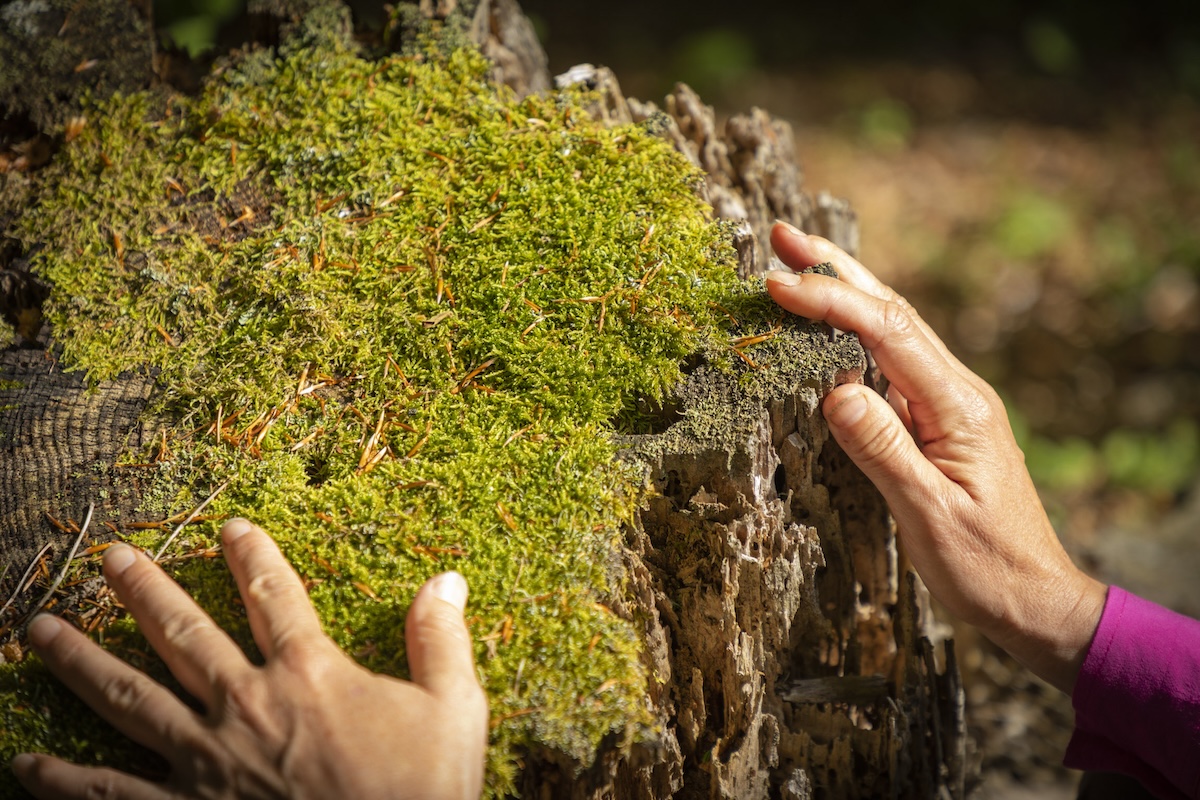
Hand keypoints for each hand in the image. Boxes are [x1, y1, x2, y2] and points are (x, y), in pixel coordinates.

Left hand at [10, 519, 487, 798]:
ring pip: (129, 699)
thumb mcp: (454, 711)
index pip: (277, 596)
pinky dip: (64, 781)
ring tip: (38, 629)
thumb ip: (441, 642)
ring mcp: (205, 763)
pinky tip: (26, 765)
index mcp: (309, 676)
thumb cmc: (422, 793)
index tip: (232, 526)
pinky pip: (110, 794)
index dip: (254, 556)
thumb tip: (445, 579)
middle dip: (144, 589)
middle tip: (110, 555)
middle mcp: (246, 707)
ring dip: (79, 661)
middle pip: (183, 633)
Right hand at [765, 221, 1106, 693]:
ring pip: (892, 331)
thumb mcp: (929, 516)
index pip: (885, 334)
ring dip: (844, 294)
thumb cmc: (986, 566)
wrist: (1034, 599)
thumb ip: (883, 450)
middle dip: (836, 271)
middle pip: (892, 312)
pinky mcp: (938, 422)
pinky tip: (830, 328)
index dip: (828, 303)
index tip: (775, 284)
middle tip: (782, 235)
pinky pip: (890, 365)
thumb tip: (833, 391)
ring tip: (797, 262)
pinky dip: (853, 335)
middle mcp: (956, 392)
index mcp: (958, 406)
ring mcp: (949, 404)